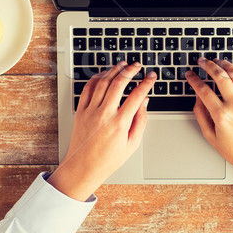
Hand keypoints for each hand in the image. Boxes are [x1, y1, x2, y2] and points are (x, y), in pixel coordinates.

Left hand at [48, 61, 155, 200]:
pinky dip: (96, 78)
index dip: (147, 83)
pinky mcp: (80, 111)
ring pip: (103, 82)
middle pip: (118, 83)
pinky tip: (104, 74)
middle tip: (137, 65)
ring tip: (122, 65)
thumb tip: (144, 102)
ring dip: (114, 70)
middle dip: (130, 70)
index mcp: (119, 123)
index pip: (137, 95)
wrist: (83, 167)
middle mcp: (104, 114)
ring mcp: (90, 111)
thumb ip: (140, 120)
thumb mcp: (132, 144)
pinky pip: (88, 88)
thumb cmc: (108, 159)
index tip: (151, 76)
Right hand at [186, 57, 232, 202]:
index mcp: (221, 115)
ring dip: (224, 64)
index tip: (189, 74)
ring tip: (217, 61)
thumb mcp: (210, 136)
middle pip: (220, 76)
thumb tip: (197, 98)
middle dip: (208, 65)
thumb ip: (201, 115)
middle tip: (202, 61)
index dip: (194, 79)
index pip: (203, 90)